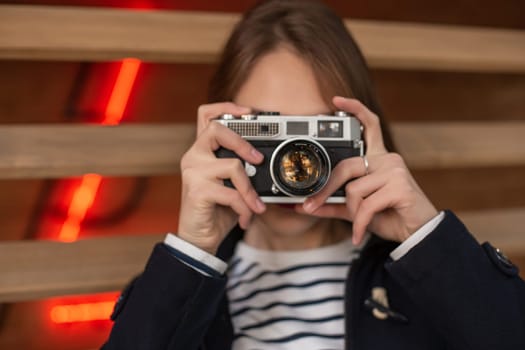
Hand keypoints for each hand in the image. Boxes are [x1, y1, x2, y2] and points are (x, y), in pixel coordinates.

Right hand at [178, 102, 265, 253]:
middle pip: (216, 129)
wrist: (200, 239)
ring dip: (250, 190)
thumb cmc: (217, 210)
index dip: (227, 107)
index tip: (249, 111)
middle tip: (258, 160)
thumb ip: (242, 169)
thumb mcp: (232, 185)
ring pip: (232, 166)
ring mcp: (193, 172)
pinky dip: (244, 208)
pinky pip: (232, 193)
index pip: (206, 115)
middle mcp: (193, 157)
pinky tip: (245, 218)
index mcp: (202, 151)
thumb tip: (265, 161)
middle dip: (243, 142)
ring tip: (255, 206)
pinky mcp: (196, 191)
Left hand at [298, 96, 437, 244]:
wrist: (417, 235)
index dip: (354, 109)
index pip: (369, 125)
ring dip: (352, 212)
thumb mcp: (357, 210)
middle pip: (347, 165)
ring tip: (359, 224)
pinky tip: (360, 233)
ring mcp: (395, 171)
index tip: (336, 101)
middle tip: (311, 205)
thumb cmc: (390, 217)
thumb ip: (333, 205)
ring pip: (354, 189)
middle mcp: (388, 160)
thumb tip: (305, 206)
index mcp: (379, 159)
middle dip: (327, 189)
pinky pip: (366, 205)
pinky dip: (359, 223)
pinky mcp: (400, 187)